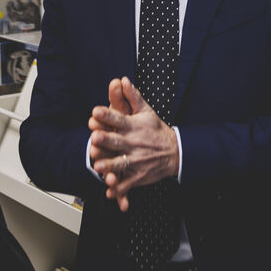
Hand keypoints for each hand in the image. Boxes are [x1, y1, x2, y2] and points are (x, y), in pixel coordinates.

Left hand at [87, 77, 178, 210]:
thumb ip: (133, 96)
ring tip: (98, 165)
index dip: (107, 115)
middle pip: (117, 141)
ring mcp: (136, 160)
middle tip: (95, 137)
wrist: (175, 152)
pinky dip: (119, 189)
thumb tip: (122, 79)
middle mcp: (133, 143)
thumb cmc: (156, 130)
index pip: (118, 119)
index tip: (95, 111)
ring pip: (120, 163)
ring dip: (109, 164)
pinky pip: (127, 183)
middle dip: (106, 139)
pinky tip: (110, 191)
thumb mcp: (146, 111)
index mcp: (133, 126)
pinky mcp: (138, 176)